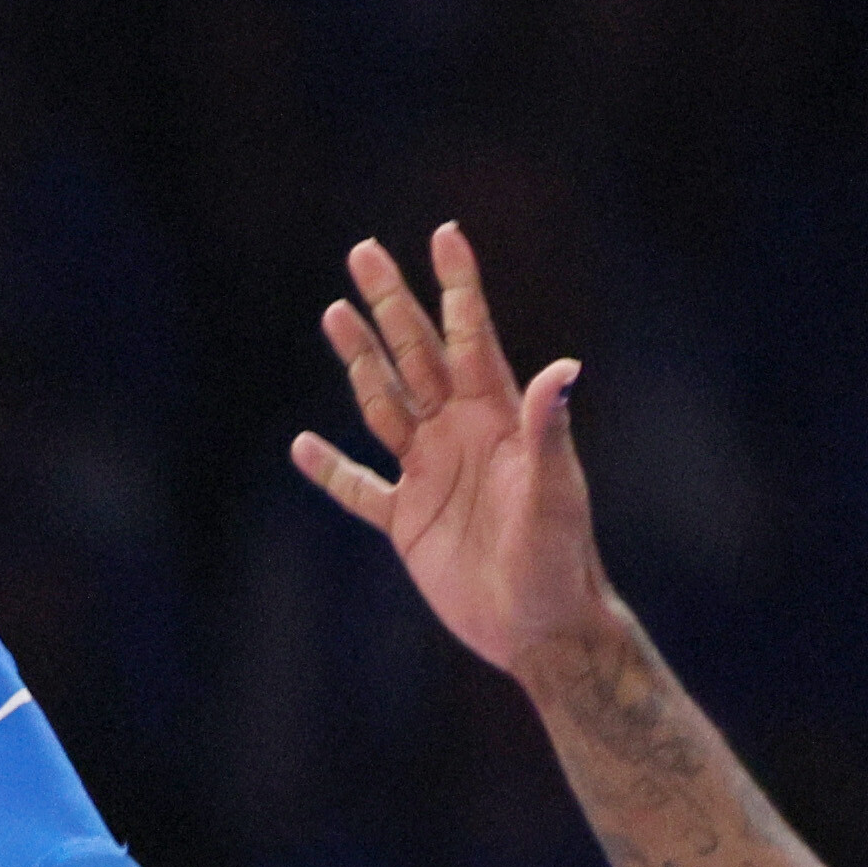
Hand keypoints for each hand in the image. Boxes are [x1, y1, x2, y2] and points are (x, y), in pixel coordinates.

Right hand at [288, 221, 607, 678]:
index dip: (458, 288)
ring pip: (384, 404)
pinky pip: (362, 489)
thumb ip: (549, 431)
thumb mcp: (555, 494)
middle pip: (416, 355)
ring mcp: (431, 475)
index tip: (444, 235)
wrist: (542, 631)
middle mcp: (460, 436)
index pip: (470, 338)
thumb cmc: (560, 562)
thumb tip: (563, 370)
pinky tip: (305, 446)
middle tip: (363, 251)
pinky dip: (332, 470)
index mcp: (497, 420)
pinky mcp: (409, 523)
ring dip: (360, 361)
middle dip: (391, 304)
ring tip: (334, 312)